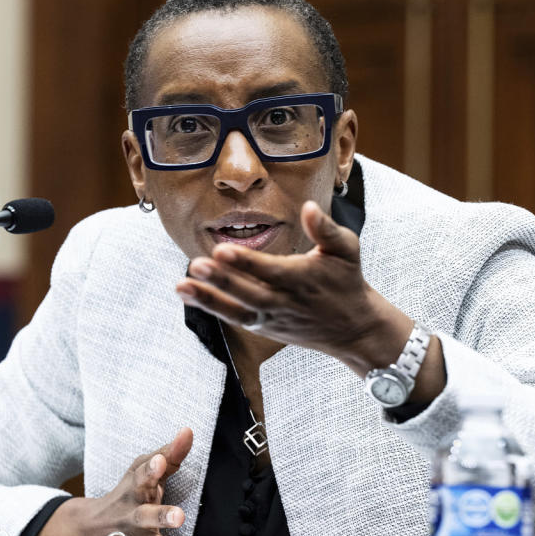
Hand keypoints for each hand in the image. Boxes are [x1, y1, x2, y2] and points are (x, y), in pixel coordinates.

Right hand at [31, 428, 220, 535]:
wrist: (90, 531)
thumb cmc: (126, 495)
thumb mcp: (141, 470)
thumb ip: (169, 453)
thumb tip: (188, 431)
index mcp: (134, 489)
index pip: (141, 476)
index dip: (150, 469)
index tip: (160, 461)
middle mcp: (134, 517)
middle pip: (145, 517)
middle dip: (161, 516)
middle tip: (179, 516)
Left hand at [177, 201, 414, 376]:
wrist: (353, 329)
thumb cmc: (347, 280)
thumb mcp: (346, 250)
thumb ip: (326, 229)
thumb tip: (309, 206)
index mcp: (304, 279)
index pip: (272, 271)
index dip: (247, 263)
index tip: (222, 250)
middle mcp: (286, 302)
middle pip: (250, 294)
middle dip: (223, 281)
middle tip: (196, 264)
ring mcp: (273, 318)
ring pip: (238, 312)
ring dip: (209, 299)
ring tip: (181, 285)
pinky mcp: (264, 327)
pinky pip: (235, 318)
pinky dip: (211, 307)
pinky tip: (186, 293)